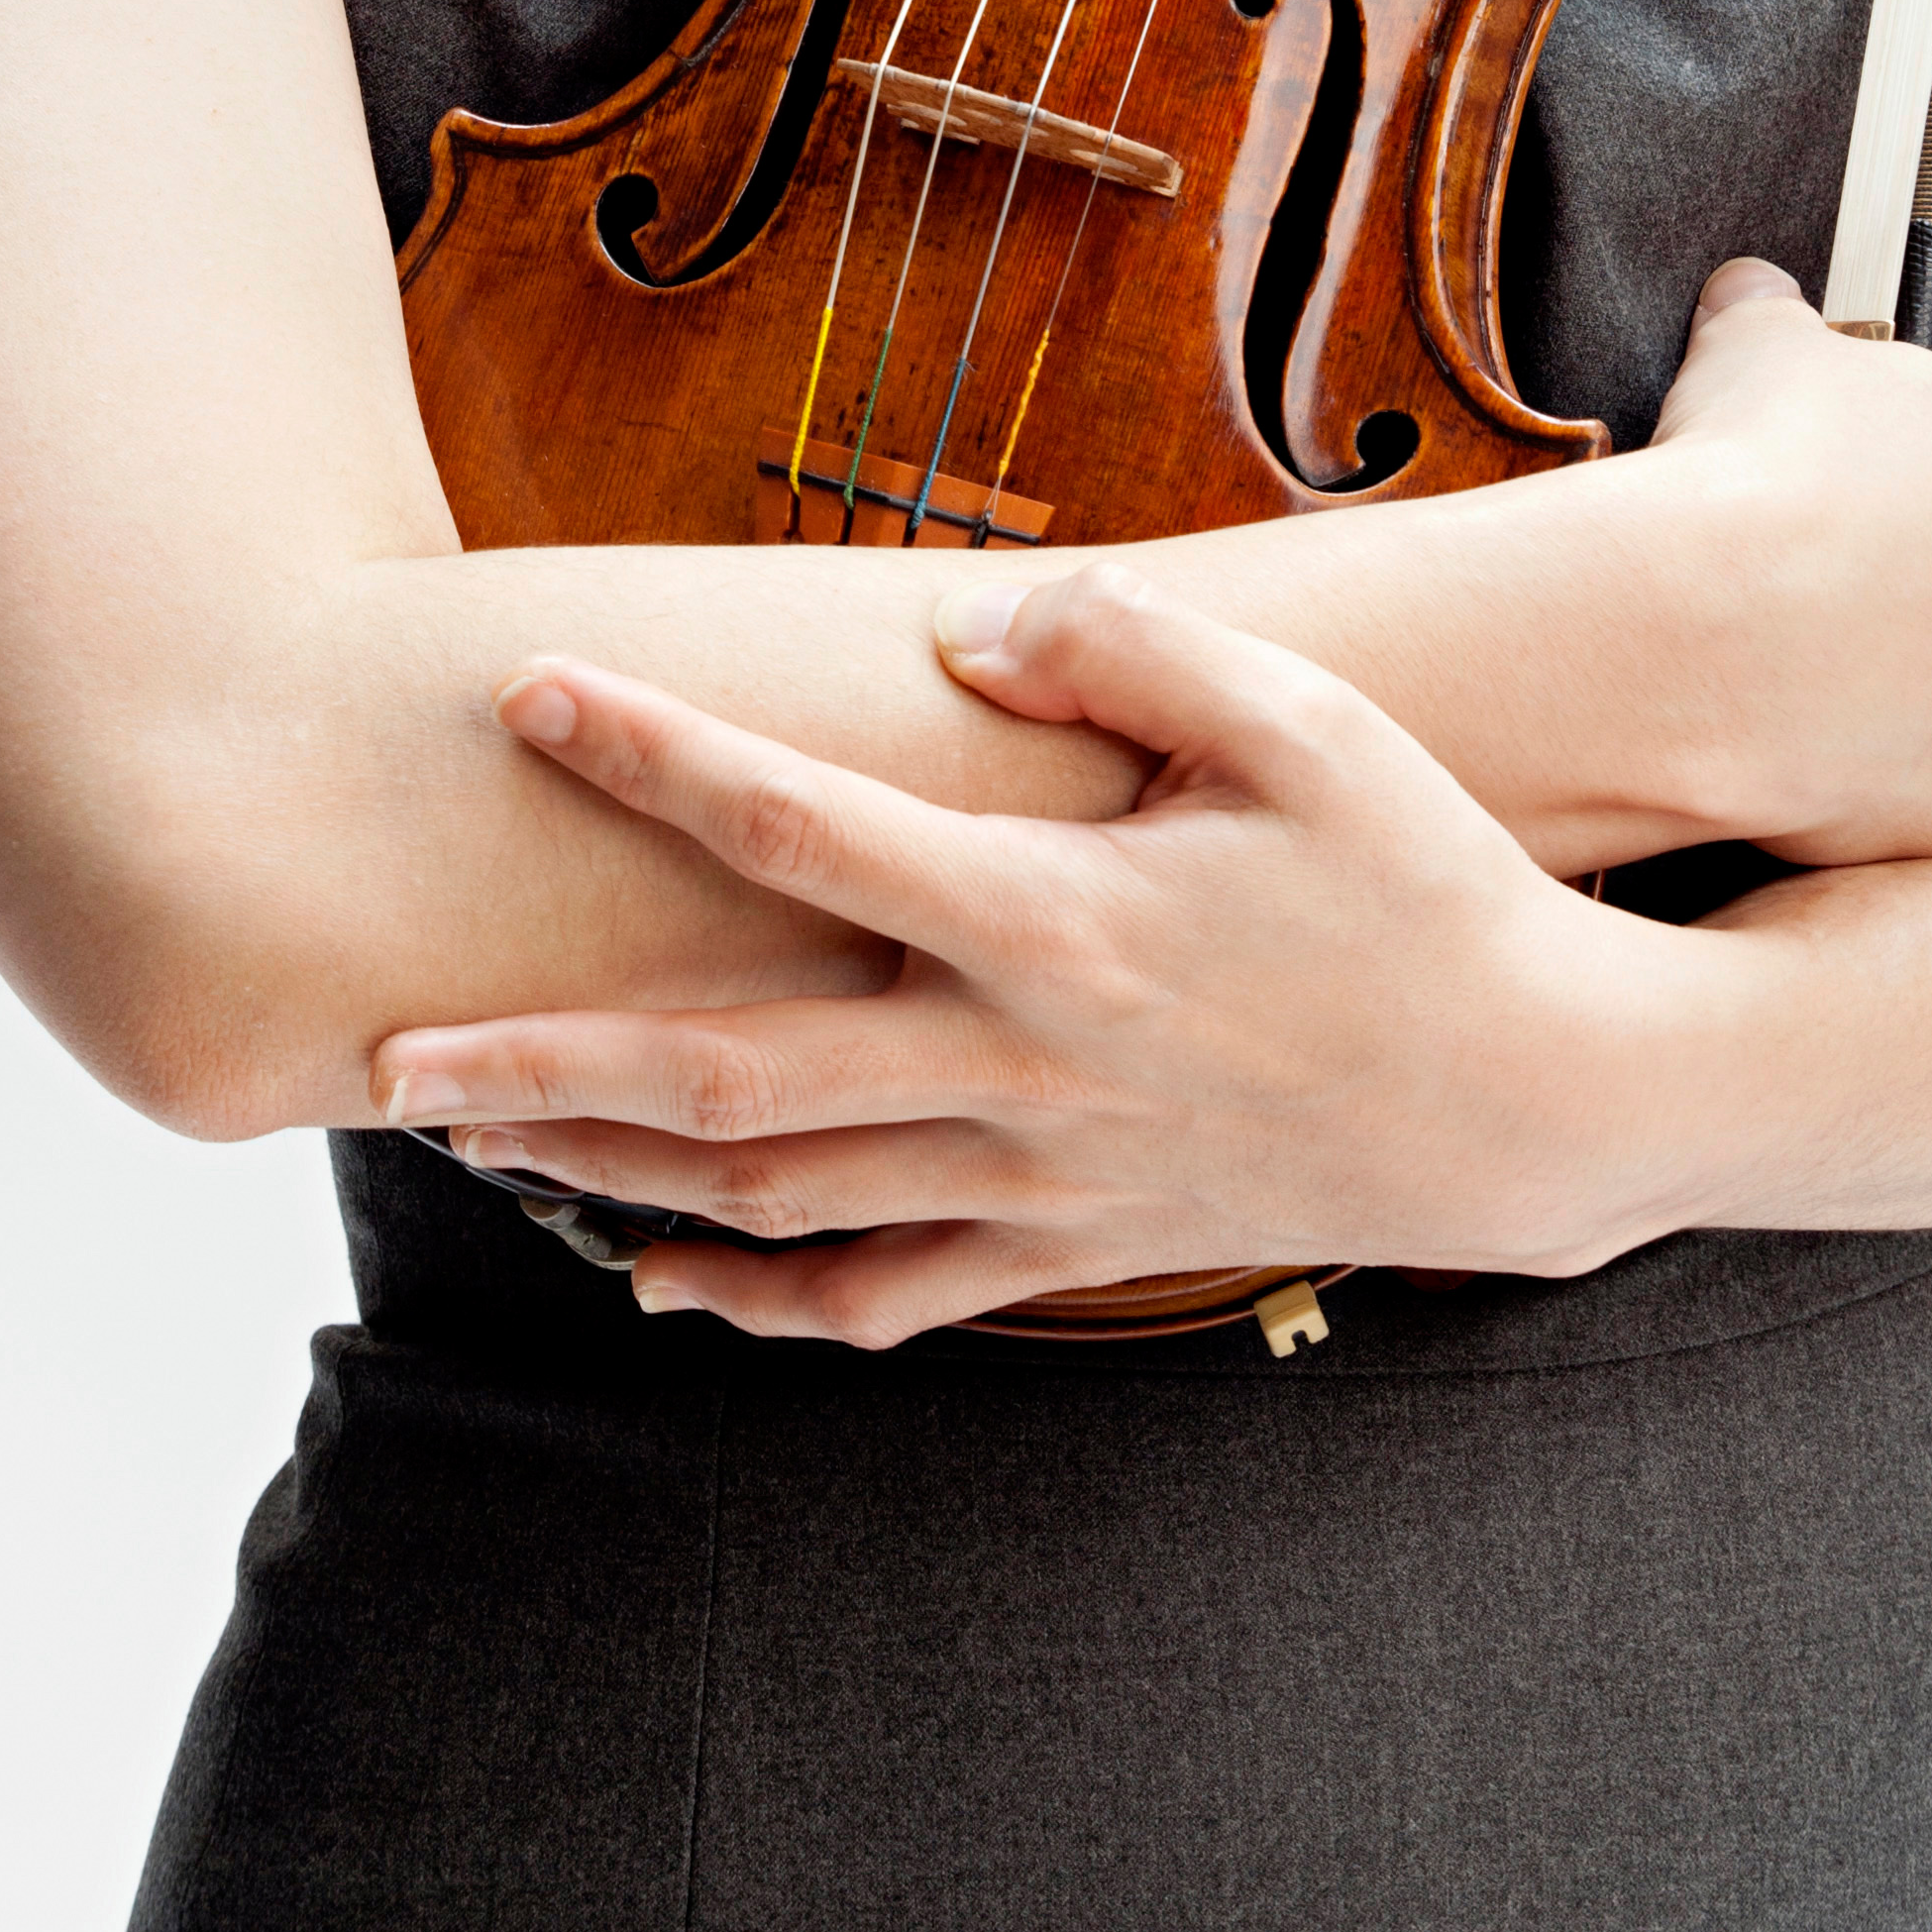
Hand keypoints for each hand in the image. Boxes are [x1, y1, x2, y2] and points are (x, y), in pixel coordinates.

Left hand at [367, 572, 1698, 1346]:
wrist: (1547, 1100)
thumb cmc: (1430, 885)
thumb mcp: (1314, 723)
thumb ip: (1140, 647)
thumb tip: (971, 631)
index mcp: (1059, 922)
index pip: (803, 831)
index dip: (654, 757)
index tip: (526, 695)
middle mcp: (1022, 1068)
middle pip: (728, 1074)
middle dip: (543, 1057)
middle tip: (383, 1043)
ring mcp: (1042, 1178)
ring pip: (773, 1199)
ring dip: (607, 1171)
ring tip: (468, 1137)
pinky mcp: (1077, 1248)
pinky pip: (882, 1299)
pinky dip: (755, 1301)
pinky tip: (653, 1279)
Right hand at [1634, 259, 1931, 860]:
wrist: (1708, 647)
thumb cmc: (1752, 472)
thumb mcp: (1751, 339)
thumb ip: (1772, 309)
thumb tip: (1754, 294)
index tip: (1889, 387)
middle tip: (1839, 520)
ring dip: (1923, 646)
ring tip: (1811, 634)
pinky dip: (1886, 747)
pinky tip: (1804, 720)